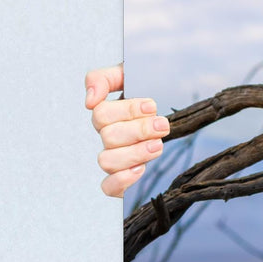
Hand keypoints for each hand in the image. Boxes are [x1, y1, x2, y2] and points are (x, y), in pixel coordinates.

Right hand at [85, 63, 169, 197]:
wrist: (173, 104)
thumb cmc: (147, 90)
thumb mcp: (129, 74)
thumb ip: (104, 78)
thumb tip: (89, 101)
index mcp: (107, 113)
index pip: (101, 113)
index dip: (127, 110)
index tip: (151, 106)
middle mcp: (107, 136)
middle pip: (108, 137)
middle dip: (139, 130)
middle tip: (161, 125)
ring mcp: (113, 157)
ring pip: (107, 161)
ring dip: (135, 153)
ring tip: (157, 145)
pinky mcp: (121, 179)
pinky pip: (107, 187)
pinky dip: (121, 180)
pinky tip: (140, 169)